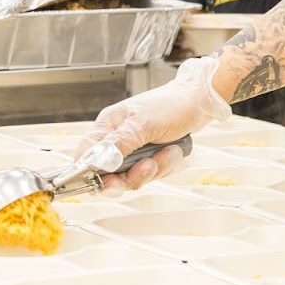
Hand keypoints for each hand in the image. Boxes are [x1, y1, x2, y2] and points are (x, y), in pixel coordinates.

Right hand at [76, 56, 232, 193]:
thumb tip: (96, 162)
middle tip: (149, 166)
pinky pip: (150, 173)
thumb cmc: (170, 105)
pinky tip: (174, 152)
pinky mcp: (149, 156)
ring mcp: (133, 149)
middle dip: (133, 174)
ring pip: (132, 176)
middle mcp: (117, 139)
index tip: (109, 181)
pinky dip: (164, 167)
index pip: (86, 154)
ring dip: (154, 168)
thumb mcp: (143, 125)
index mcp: (108, 126)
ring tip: (169, 152)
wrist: (198, 102)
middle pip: (110, 173)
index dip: (91, 173)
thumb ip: (119, 144)